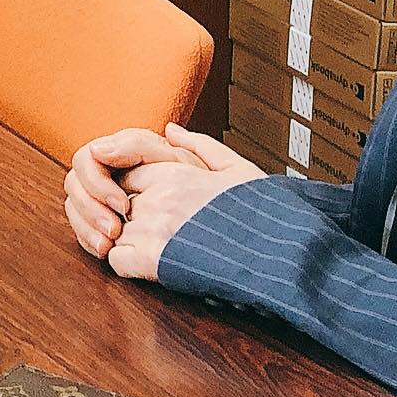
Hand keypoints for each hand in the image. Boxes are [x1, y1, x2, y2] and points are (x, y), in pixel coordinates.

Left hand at [67, 123, 260, 280]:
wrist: (282, 256)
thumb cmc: (265, 216)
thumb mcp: (238, 169)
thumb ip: (200, 146)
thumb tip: (170, 131)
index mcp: (175, 173)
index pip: (127, 175)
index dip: (136, 192)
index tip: (151, 206)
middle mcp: (159, 198)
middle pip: (117, 202)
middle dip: (128, 216)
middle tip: (150, 230)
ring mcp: (154, 228)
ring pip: (115, 230)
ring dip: (127, 241)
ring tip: (153, 249)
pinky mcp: (153, 261)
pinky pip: (116, 260)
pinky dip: (126, 264)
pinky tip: (149, 265)